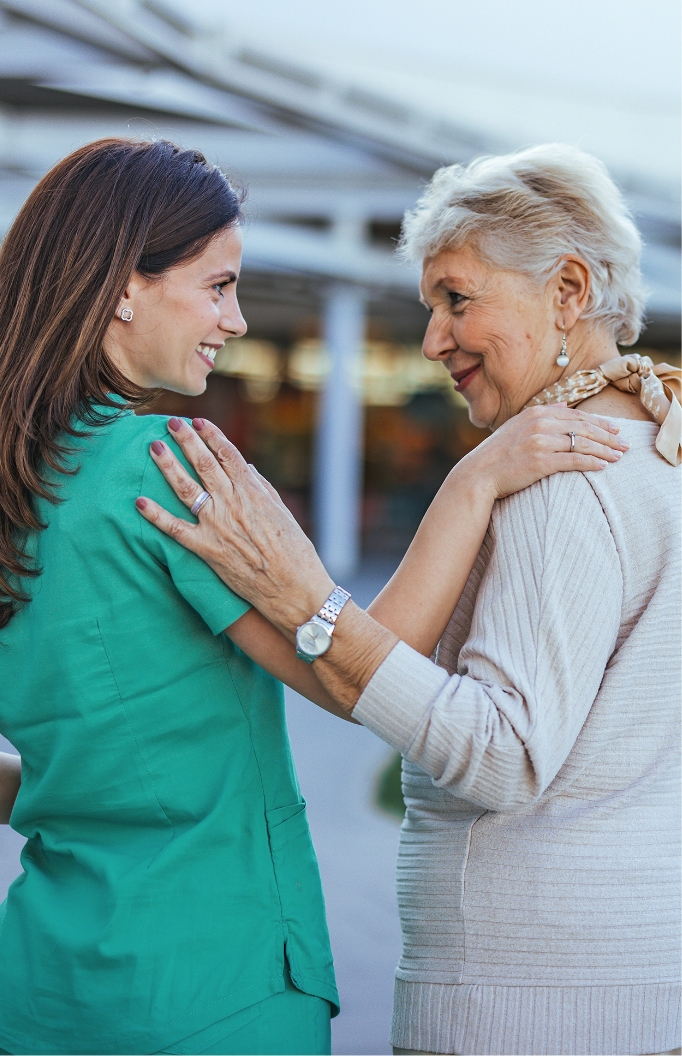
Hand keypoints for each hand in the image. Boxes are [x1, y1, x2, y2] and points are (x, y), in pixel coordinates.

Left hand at [136, 417, 333, 637]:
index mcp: (254, 492)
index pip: (229, 454)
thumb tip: (248, 467)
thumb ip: (263, 489)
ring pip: (186, 488)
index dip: (212, 435)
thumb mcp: (283, 514)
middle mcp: (233, 503)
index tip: (199, 421)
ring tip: (154, 447)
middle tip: (171, 422)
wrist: (294, 589)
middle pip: (204, 463)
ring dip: (168, 465)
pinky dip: (156, 516)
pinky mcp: (207, 550)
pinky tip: (140, 502)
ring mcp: (218, 526)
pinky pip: (175, 529)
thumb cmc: (296, 554)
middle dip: (186, 440)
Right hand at [455, 403, 628, 500]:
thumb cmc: (498, 454)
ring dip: (605, 450)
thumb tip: (562, 405)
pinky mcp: (541, 461)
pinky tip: (604, 466)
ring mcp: (541, 442)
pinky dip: (592, 463)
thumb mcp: (517, 426)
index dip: (599, 422)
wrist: (478, 474)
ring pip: (583, 443)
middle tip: (625, 444)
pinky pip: (574, 460)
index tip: (615, 429)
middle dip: (608, 436)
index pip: (576, 415)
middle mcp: (540, 423)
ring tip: (619, 457)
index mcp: (536, 413)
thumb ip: (541, 414)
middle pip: (584, 427)